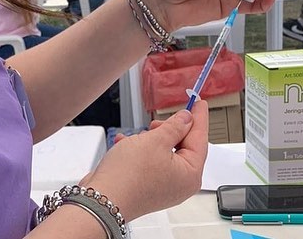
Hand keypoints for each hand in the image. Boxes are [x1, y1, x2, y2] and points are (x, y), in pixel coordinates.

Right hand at [80, 102, 208, 220]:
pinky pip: (149, 162)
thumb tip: (186, 119)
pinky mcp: (148, 187)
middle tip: (157, 122)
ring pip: (164, 153)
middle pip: (183, 146)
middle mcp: (180, 184)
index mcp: (190, 174)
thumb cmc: (128, 176)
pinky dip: (139, 151)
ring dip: (150, 140)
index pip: (200, 138)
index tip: (199, 103)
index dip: (198, 117)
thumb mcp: (155, 140)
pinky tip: (126, 144)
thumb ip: (174, 127)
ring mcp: (164, 187)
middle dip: (168, 130)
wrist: (102, 200)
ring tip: (136, 138)